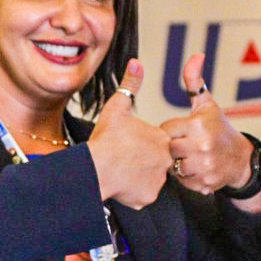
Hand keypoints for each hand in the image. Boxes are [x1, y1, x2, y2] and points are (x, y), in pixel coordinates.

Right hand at [87, 59, 172, 208]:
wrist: (95, 168)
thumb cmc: (105, 138)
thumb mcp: (117, 107)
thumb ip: (130, 85)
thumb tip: (136, 63)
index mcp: (161, 139)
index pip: (157, 142)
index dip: (141, 142)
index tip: (128, 143)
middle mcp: (166, 160)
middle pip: (156, 160)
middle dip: (142, 160)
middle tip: (123, 158)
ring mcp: (158, 181)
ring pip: (151, 178)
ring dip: (139, 176)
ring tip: (121, 170)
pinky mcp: (149, 197)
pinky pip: (144, 194)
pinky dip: (134, 192)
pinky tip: (121, 184)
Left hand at [159, 53, 254, 195]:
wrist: (241, 159)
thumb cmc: (220, 128)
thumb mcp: (207, 104)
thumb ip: (194, 80)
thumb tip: (196, 55)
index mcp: (199, 125)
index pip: (166, 129)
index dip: (172, 131)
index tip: (183, 130)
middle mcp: (202, 146)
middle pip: (168, 149)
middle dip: (174, 147)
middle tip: (185, 144)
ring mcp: (204, 166)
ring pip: (174, 167)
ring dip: (179, 163)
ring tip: (190, 155)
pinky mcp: (204, 183)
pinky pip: (183, 181)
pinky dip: (186, 177)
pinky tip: (196, 167)